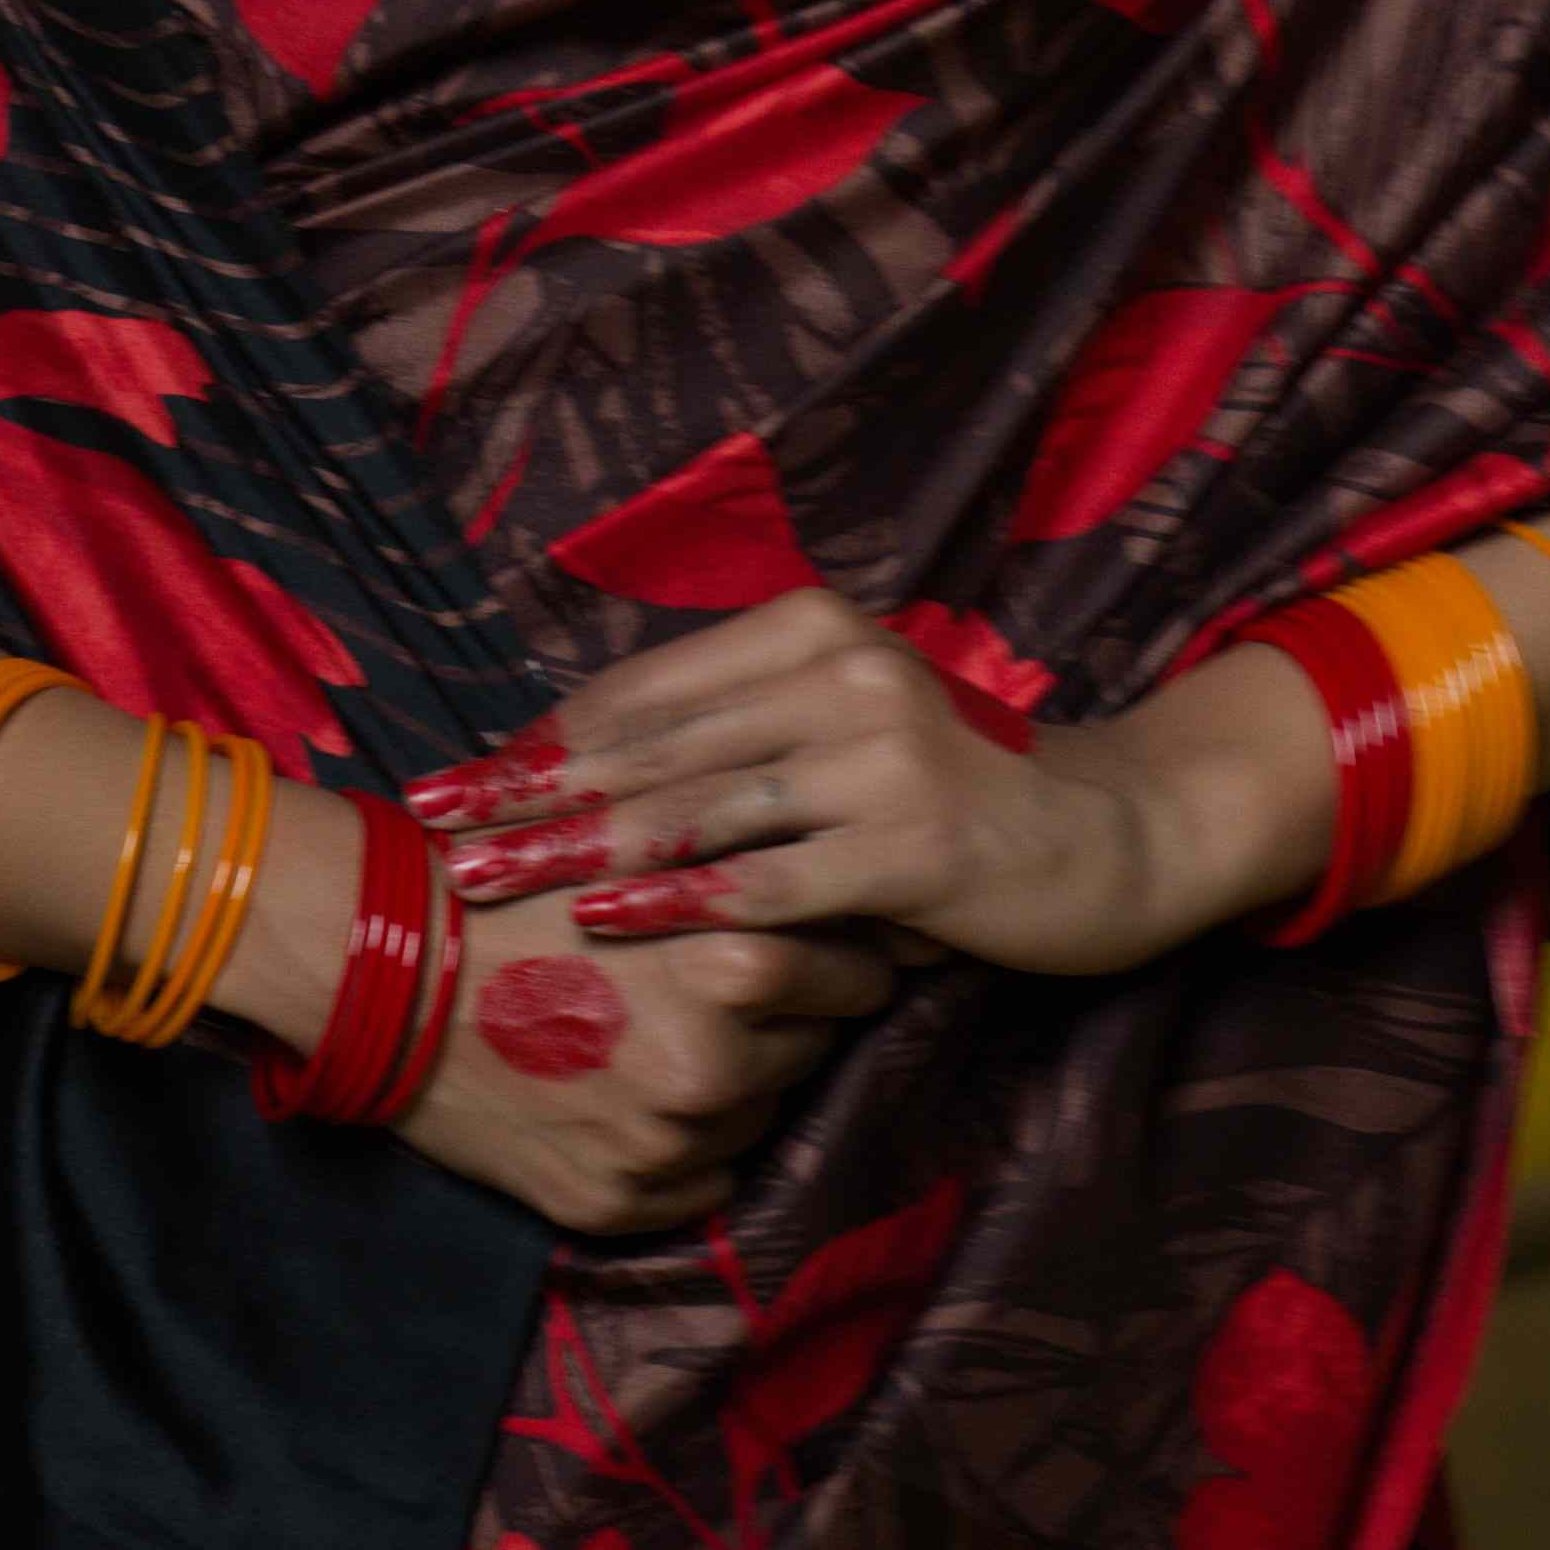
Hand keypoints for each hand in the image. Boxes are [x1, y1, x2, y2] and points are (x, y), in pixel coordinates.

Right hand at [391, 887, 900, 1239]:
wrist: (381, 975)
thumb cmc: (505, 886)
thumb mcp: (634, 846)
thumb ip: (742, 860)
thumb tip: (837, 864)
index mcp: (734, 965)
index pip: (857, 974)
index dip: (839, 956)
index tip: (818, 950)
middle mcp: (716, 1070)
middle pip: (810, 1049)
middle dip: (780, 1020)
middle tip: (710, 989)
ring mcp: (666, 1148)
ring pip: (755, 1116)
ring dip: (729, 1084)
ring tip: (651, 1036)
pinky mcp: (615, 1204)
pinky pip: (699, 1180)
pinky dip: (680, 1147)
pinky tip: (623, 1095)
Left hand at [411, 592, 1185, 986]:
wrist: (1114, 834)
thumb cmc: (954, 792)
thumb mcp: (843, 730)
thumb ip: (736, 733)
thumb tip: (581, 760)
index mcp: (811, 628)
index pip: (644, 687)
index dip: (540, 738)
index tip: (455, 783)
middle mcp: (842, 671)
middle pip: (650, 743)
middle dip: (528, 794)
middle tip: (436, 832)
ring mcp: (880, 754)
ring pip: (694, 808)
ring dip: (576, 850)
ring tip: (489, 883)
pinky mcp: (911, 842)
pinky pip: (769, 879)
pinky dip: (679, 903)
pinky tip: (608, 921)